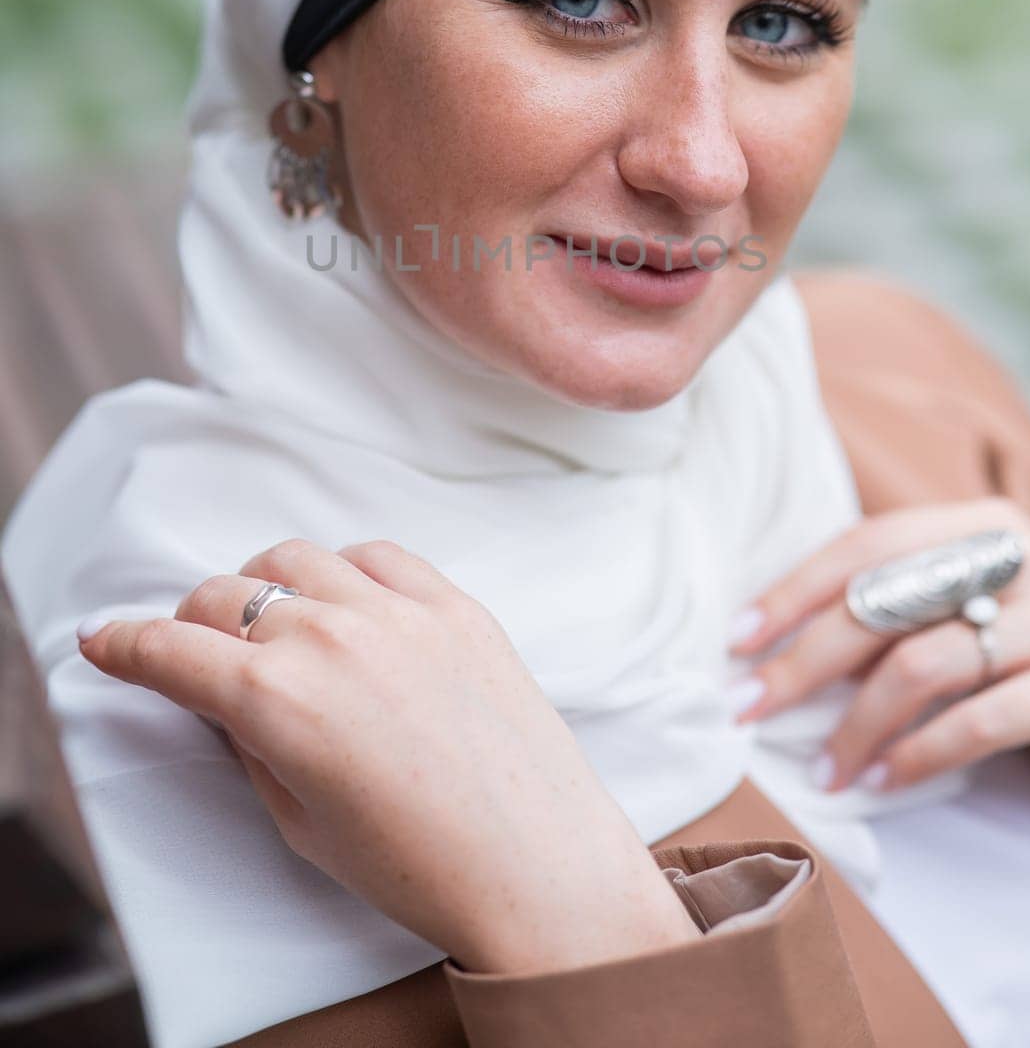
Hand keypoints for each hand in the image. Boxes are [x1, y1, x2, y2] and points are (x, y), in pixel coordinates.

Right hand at [77, 538, 696, 973]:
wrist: (535, 865)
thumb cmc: (416, 865)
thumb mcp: (299, 821)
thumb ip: (252, 745)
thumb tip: (228, 701)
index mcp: (276, 701)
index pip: (171, 651)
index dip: (124, 644)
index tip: (103, 640)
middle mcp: (329, 638)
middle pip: (224, 596)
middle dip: (191, 623)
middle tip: (192, 648)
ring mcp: (395, 611)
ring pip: (294, 560)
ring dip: (262, 587)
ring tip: (269, 621)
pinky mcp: (452, 603)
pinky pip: (375, 555)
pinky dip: (343, 572)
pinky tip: (345, 601)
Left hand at [727, 497, 1029, 791]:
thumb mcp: (974, 597)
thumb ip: (905, 600)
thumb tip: (783, 641)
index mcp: (979, 523)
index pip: (865, 544)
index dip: (794, 589)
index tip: (738, 638)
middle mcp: (1018, 559)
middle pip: (882, 603)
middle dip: (804, 660)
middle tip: (750, 707)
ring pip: (922, 665)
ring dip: (857, 724)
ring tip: (823, 768)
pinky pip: (980, 720)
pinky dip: (920, 754)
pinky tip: (883, 780)